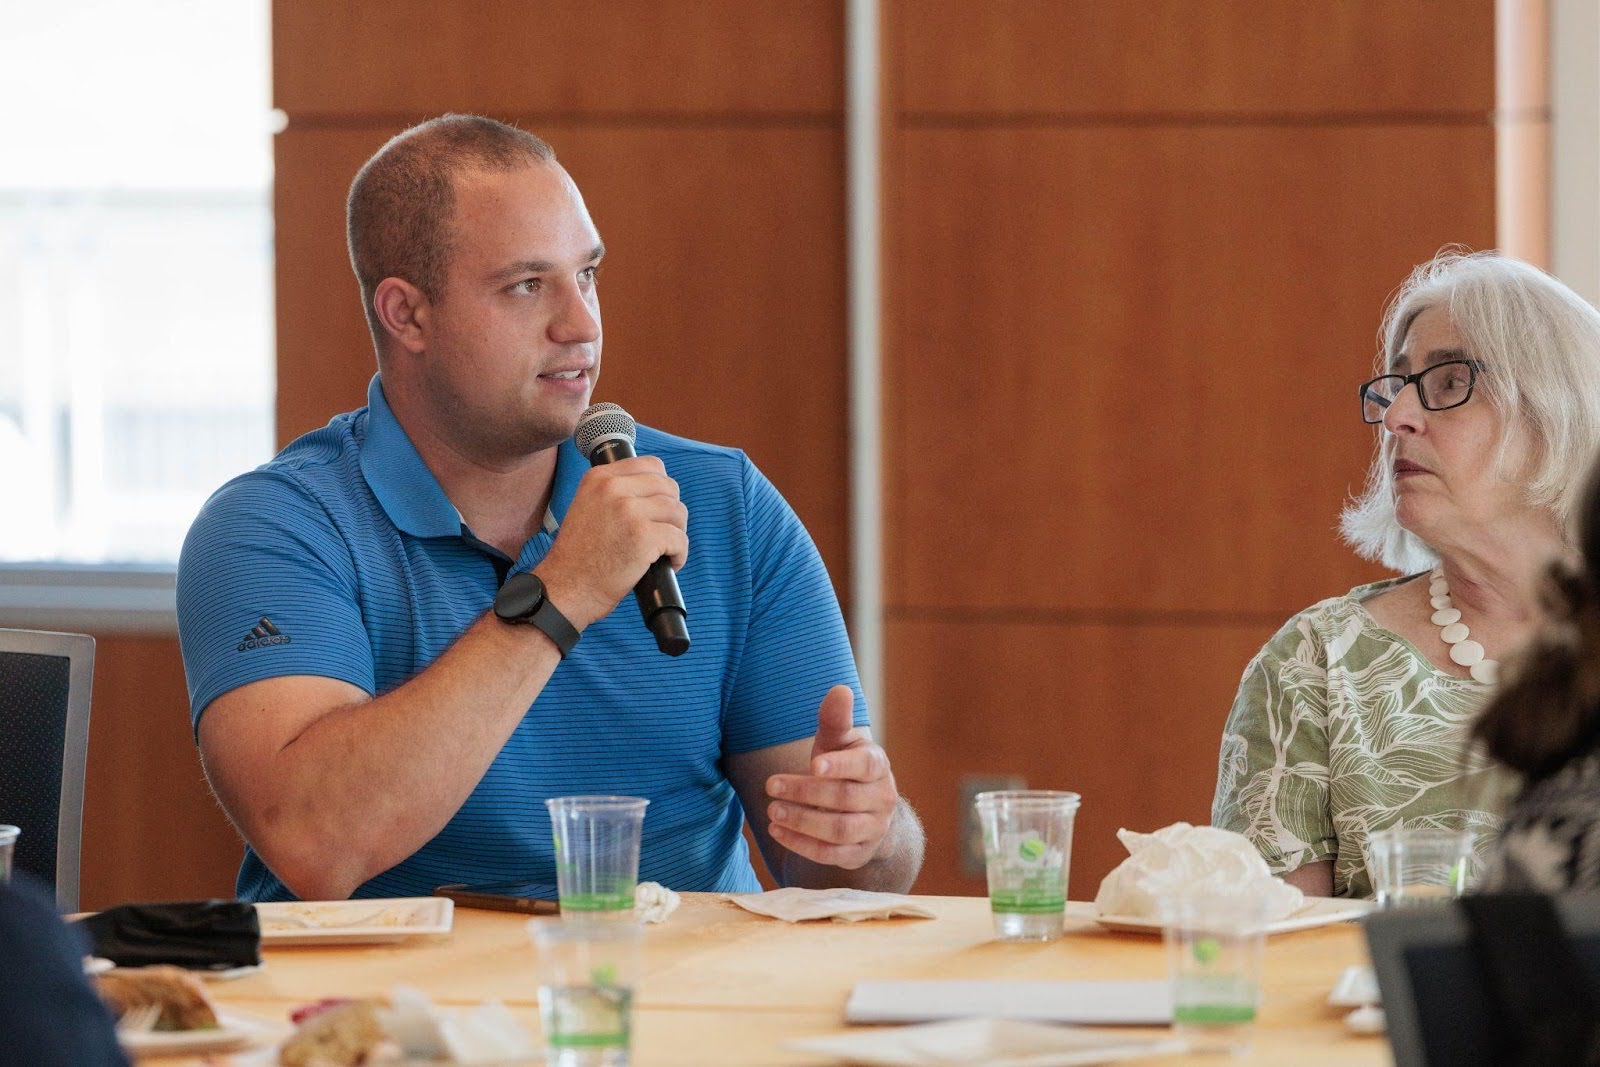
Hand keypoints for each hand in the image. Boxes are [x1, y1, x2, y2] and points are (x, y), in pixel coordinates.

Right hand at [536, 457, 687, 628]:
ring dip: (677, 532)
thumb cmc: (580, 555)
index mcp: (599, 477)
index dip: (662, 488)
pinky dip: (679, 554)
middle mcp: (613, 488)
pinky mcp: (643, 536)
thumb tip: (656, 489)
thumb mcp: (588, 506)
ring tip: (664, 550)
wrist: (566, 588)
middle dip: (672, 512)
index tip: (657, 509)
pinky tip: (669, 563)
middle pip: (669, 487)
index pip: (652, 465)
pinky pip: (679, 539)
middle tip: (663, 533)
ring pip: (677, 511)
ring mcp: (629, 511)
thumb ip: (616, 492)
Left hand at [765, 685, 898, 869]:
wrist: (864, 809)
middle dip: (805, 792)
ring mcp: (874, 829)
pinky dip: (803, 845)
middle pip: (845, 798)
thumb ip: (835, 719)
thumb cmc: (842, 766)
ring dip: (803, 821)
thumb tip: (840, 689)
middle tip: (771, 786)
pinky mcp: (859, 854)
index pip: (865, 765)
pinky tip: (777, 831)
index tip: (813, 764)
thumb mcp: (838, 741)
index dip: (840, 765)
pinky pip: (832, 855)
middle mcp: (882, 798)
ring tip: (772, 811)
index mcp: (877, 765)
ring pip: (840, 830)